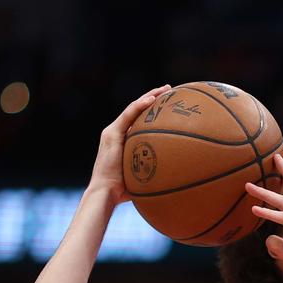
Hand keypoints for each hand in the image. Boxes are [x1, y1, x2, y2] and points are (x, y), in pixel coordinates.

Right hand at [89, 85, 172, 202]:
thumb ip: (155, 170)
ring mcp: (113, 133)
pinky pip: (128, 115)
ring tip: (166, 89)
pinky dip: (140, 106)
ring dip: (150, 96)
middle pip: (137, 110)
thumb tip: (177, 174)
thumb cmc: (124, 192)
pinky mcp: (111, 134)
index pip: (140, 120)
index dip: (153, 110)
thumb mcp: (143, 176)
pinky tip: (153, 99)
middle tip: (170, 90)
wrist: (106, 193)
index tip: (169, 104)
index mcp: (124, 141)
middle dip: (154, 98)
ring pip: (133, 108)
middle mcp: (117, 133)